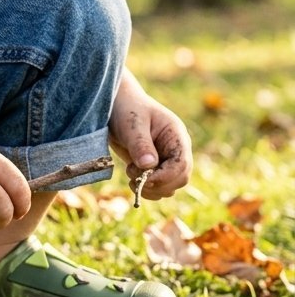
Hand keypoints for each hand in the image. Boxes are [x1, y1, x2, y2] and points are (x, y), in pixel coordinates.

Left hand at [109, 69, 191, 200]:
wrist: (116, 106)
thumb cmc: (126, 108)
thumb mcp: (132, 124)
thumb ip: (141, 144)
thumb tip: (149, 165)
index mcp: (176, 136)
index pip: (182, 164)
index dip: (166, 176)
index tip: (145, 179)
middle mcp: (175, 150)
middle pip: (180, 179)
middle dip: (158, 184)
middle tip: (134, 178)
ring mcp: (166, 160)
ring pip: (170, 187)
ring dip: (151, 189)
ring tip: (131, 175)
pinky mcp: (155, 168)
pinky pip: (159, 187)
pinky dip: (147, 190)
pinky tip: (132, 179)